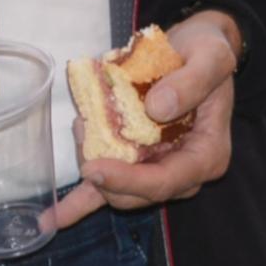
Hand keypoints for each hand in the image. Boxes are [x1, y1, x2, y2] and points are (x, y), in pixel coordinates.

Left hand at [42, 12, 244, 233]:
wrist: (198, 48)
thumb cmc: (209, 51)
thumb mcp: (211, 56)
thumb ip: (191, 82)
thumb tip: (157, 109)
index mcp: (207, 155)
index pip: (166, 182)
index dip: (128, 180)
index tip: (95, 169)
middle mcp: (184, 172)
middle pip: (137, 195)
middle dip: (103, 174)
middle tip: (81, 129)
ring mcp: (158, 168)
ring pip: (118, 191)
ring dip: (91, 169)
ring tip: (79, 127)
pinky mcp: (137, 161)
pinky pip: (108, 186)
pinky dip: (81, 202)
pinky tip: (54, 217)